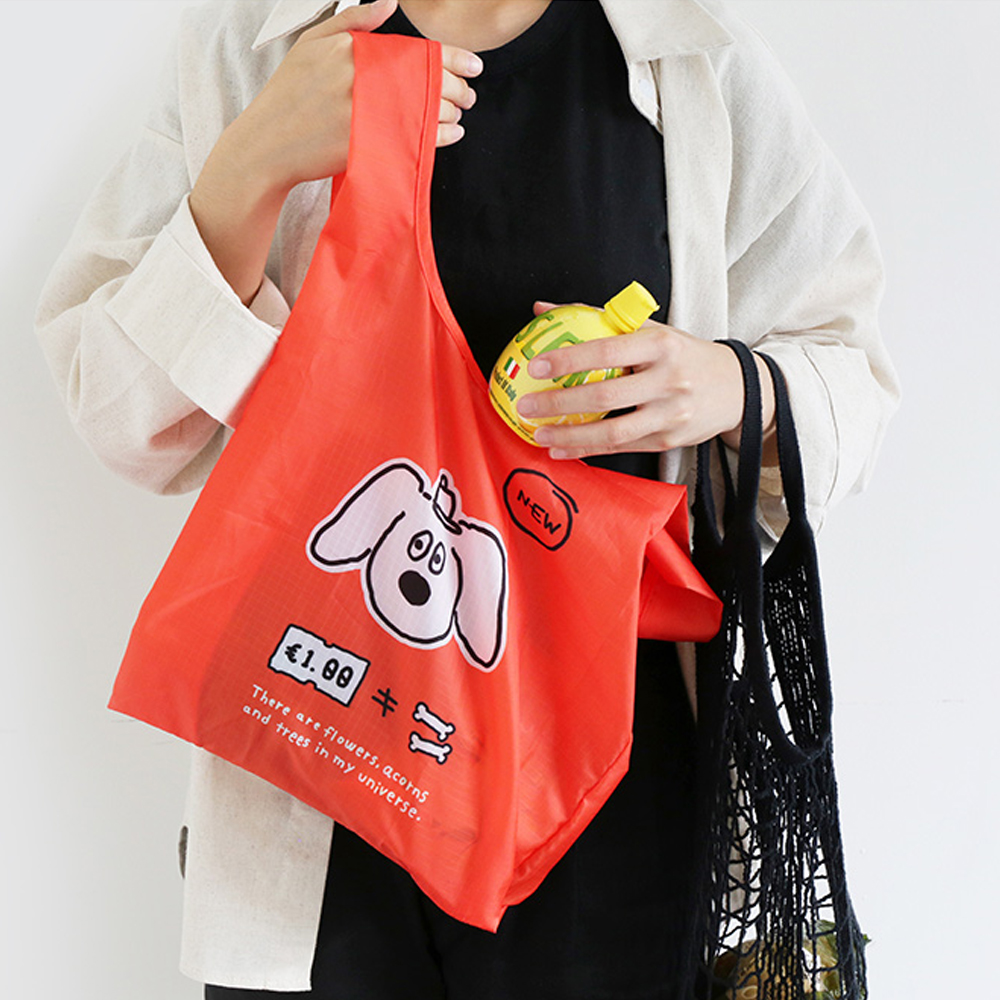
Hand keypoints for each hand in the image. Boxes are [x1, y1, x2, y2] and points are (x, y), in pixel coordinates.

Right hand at [190, 0, 481, 302]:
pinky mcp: (371, 143)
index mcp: (354, 49)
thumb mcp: (311, 44)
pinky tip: (451, 133)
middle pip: (430, 80)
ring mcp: (367, 112)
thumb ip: (352, 21)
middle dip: (459, 88)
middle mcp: (363, 77)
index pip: (418, 49)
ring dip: (453, 113)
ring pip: (429, 110)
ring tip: (458, 114)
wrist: (269, 144)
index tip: (474, 66)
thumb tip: (389, 3)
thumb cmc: (290, 94)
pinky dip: (442, 136)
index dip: (454, 58)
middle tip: (470, 95)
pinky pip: (420, 138)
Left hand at [515, 300, 776, 460]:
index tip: (537, 365)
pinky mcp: (669, 441)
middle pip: (605, 397)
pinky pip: (622, 448)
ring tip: (538, 434)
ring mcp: (670, 414)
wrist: (738, 388)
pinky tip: (562, 448)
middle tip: (526, 405)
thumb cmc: (683, 355)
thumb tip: (543, 309)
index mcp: (661, 345)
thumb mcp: (650, 329)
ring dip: (571, 436)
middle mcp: (668, 380)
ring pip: (613, 432)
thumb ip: (597, 320)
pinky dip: (588, 450)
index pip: (607, 351)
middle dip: (559, 403)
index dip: (569, 360)